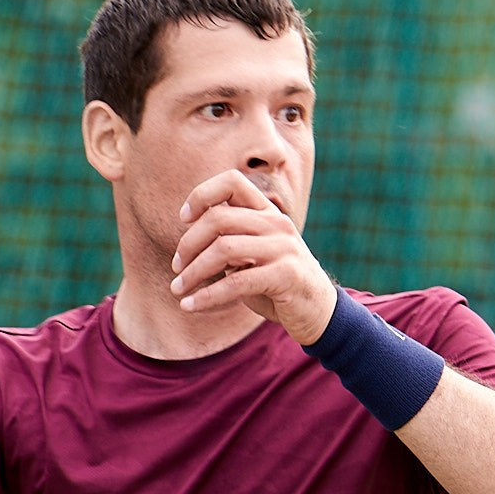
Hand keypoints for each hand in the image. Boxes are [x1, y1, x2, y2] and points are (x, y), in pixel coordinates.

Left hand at [171, 171, 336, 343]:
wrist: (318, 312)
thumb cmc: (276, 283)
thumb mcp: (252, 256)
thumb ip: (228, 243)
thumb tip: (186, 245)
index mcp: (267, 212)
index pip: (232, 181)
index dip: (202, 194)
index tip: (184, 218)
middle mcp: (276, 223)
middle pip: (219, 218)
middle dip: (188, 243)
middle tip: (176, 267)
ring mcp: (283, 247)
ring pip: (223, 249)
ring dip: (193, 271)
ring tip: (178, 289)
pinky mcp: (286, 275)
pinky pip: (236, 282)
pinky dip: (207, 296)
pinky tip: (190, 306)